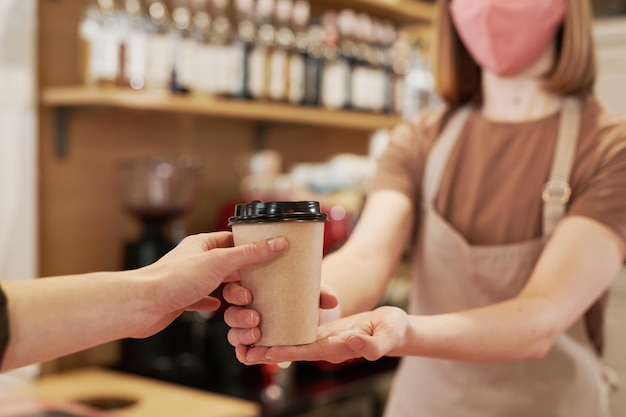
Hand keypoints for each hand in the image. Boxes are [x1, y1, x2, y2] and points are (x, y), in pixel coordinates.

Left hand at [134, 232, 287, 337]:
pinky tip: (220, 307)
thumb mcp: (220, 262)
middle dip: (244, 274)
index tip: (270, 252)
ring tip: (243, 299)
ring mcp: (188, 280)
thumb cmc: (173, 280)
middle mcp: (195, 259)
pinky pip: (202, 300)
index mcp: (203, 244)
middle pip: (227, 263)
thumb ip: (250, 253)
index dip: (252, 245)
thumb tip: (277, 242)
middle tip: (258, 284)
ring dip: (231, 291)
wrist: (142, 305)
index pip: (233, 239)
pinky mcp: (181, 300)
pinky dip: (213, 303)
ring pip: (217, 283)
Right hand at [223, 283, 338, 347]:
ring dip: (241, 336)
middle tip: (255, 318)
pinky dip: (243, 353)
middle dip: (239, 317)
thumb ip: (320, 294)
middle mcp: (245, 309)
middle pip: (230, 313)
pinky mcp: (254, 346)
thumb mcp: (310, 292)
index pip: (233, 289)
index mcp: (251, 290)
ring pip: (233, 334)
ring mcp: (248, 329)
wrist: (310, 313)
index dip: (235, 292)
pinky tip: (248, 354)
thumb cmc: (302, 297)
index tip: (248, 295)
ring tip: (256, 336)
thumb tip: (331, 301)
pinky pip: (243, 351)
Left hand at [232, 306, 407, 364]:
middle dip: (268, 351)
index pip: (305, 351)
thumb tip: (353, 342)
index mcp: (337, 348)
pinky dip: (283, 331)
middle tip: (241, 349)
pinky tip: (269, 324)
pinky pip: (299, 332)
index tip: (262, 351)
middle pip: (292, 349)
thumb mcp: (387, 335)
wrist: (395, 328)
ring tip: (244, 338)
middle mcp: (325, 346)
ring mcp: (323, 339)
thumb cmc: (393, 330)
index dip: (284, 351)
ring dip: (270, 342)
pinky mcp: (323, 330)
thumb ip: (372, 344)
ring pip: (292, 342)